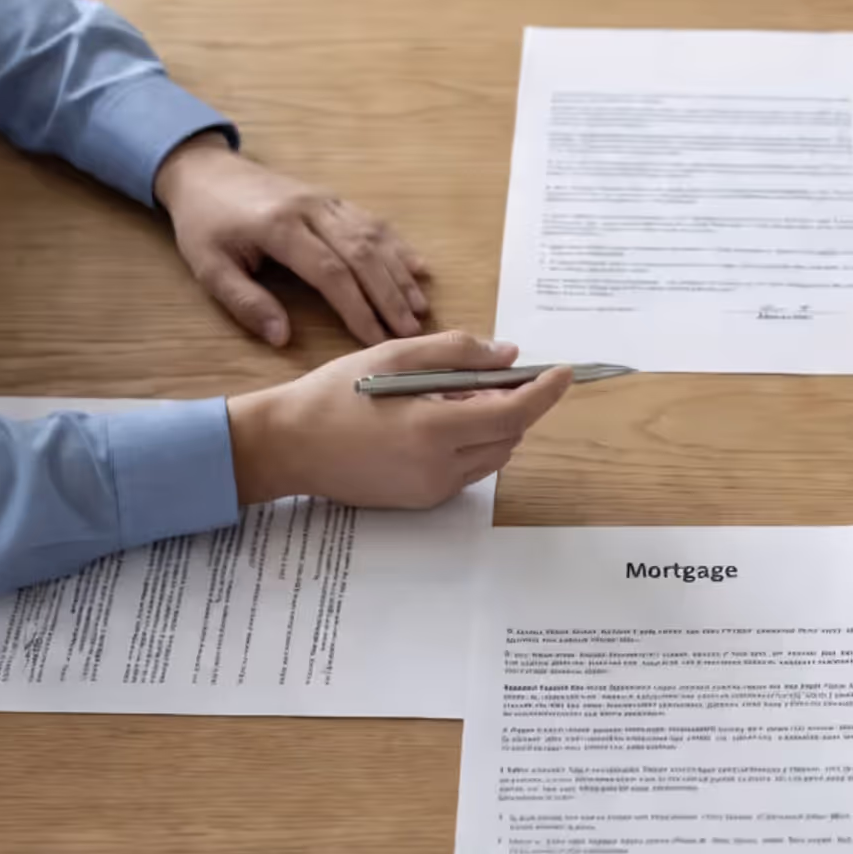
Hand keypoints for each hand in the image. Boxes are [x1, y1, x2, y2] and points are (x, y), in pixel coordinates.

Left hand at [155, 134, 430, 347]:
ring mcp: (325, 200)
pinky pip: (372, 220)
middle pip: (362, 254)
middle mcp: (310, 209)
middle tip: (411, 332)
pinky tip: (419, 268)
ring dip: (400, 274)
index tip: (376, 339)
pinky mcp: (332, 197)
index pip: (330, 272)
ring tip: (420, 309)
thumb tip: (283, 338)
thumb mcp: (209, 268)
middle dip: (390, 296)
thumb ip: (246, 303)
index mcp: (279, 227)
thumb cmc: (204, 224)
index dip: (357, 308)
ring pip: (374, 236)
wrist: (204, 171)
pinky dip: (398, 246)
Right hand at [227, 332, 572, 507]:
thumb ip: (456, 352)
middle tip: (495, 374)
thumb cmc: (335, 394)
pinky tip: (437, 421)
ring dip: (494, 425)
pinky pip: (467, 470)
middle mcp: (440, 468)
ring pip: (492, 456)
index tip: (564, 372)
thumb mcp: (393, 356)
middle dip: (515, 403)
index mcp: (434, 430)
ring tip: (456, 396)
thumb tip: (508, 356)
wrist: (288, 446)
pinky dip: (470, 443)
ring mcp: (432, 490)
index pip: (514, 412)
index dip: (545, 392)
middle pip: (509, 436)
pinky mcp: (422, 501)